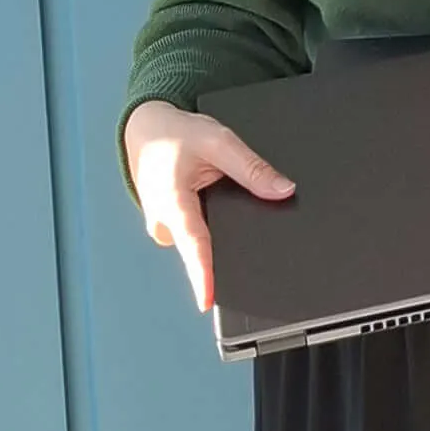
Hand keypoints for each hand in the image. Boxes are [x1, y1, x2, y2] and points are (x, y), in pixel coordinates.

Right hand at [123, 98, 293, 313]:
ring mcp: (165, 227)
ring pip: (201, 240)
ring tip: (227, 205)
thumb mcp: (219, 141)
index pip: (193, 244)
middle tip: (256, 240)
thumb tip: (283, 190)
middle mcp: (164, 221)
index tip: (209, 300)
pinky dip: (214, 226)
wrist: (146, 130)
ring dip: (221, 234)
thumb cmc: (175, 135)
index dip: (203, 274)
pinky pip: (198, 233)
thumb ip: (252, 168)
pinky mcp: (172, 226)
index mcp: (172, 201)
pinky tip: (223, 211)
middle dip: (230, 250)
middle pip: (202, 247)